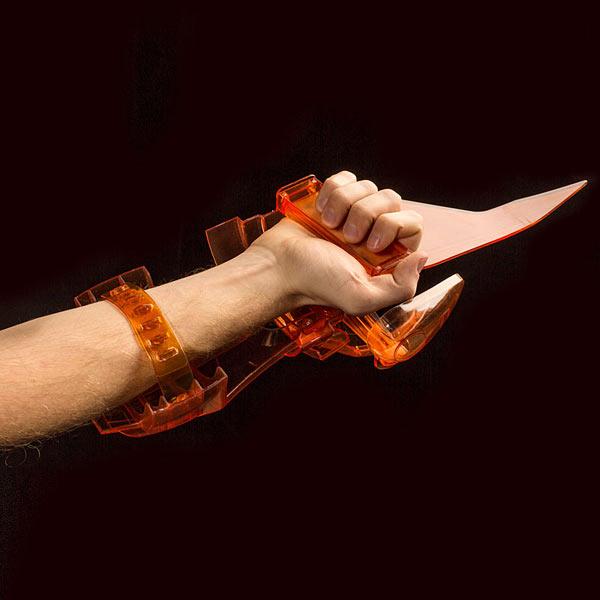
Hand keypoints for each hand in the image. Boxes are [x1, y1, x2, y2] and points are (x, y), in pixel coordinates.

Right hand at [248, 171, 427, 314]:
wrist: (278, 266)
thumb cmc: (315, 283)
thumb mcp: (361, 298)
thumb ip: (400, 287)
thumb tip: (421, 257)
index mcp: (386, 256)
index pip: (411, 224)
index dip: (393, 227)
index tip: (371, 245)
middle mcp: (372, 234)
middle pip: (391, 199)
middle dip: (367, 215)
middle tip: (347, 238)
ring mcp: (352, 214)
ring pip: (368, 186)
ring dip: (346, 205)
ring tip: (329, 227)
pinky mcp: (333, 199)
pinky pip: (346, 178)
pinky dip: (333, 191)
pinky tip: (321, 212)